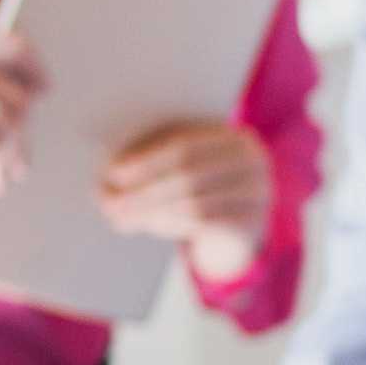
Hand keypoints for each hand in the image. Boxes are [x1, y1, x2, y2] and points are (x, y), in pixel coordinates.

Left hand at [97, 118, 274, 283]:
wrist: (236, 230)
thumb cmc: (198, 188)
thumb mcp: (180, 167)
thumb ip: (152, 161)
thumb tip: (109, 175)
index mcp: (230, 134)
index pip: (184, 142)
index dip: (146, 158)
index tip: (113, 172)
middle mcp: (251, 160)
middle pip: (188, 173)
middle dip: (143, 189)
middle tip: (109, 203)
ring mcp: (256, 193)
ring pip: (194, 202)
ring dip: (149, 210)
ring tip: (119, 217)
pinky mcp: (251, 224)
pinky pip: (204, 224)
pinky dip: (169, 224)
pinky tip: (146, 225)